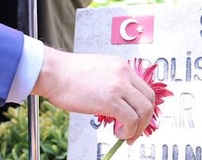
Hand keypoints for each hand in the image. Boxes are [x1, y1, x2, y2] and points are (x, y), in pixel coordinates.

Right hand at [31, 49, 154, 144]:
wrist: (52, 72)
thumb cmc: (66, 74)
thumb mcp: (97, 71)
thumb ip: (111, 83)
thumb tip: (118, 104)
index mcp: (120, 66)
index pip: (144, 88)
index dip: (143, 107)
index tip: (138, 119)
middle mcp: (123, 73)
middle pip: (149, 99)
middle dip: (145, 119)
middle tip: (135, 131)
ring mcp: (118, 85)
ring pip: (144, 110)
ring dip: (138, 128)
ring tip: (125, 135)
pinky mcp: (110, 100)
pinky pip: (130, 119)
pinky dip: (128, 131)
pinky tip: (118, 133)